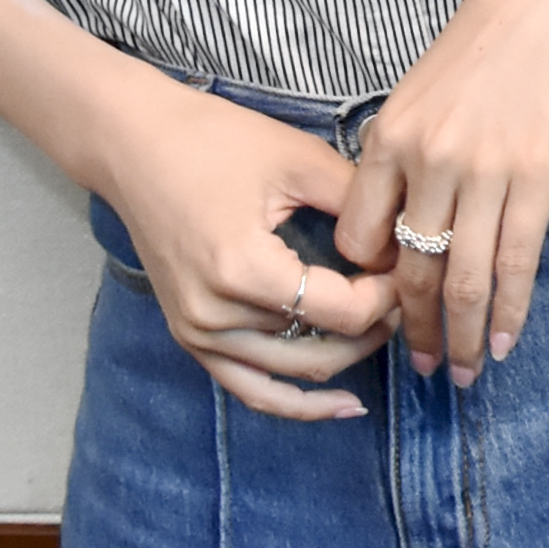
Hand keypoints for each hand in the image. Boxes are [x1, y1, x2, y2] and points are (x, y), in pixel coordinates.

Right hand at [96, 81, 397, 421]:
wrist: (136, 145)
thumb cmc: (215, 141)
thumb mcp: (299, 161)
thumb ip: (359, 206)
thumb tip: (407, 243)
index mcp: (244, 271)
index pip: (342, 311)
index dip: (389, 295)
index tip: (412, 264)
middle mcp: (215, 316)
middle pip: (321, 351)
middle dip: (376, 328)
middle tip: (409, 294)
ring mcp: (198, 333)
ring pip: (291, 375)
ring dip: (345, 359)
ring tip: (386, 330)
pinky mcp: (191, 336)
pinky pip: (250, 388)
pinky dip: (295, 402)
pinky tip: (342, 406)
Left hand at [343, 0, 548, 384]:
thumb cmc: (486, 41)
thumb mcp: (420, 90)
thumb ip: (402, 154)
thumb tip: (396, 219)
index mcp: (388, 139)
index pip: (361, 239)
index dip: (370, 284)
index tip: (385, 310)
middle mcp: (427, 161)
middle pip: (409, 271)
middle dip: (416, 332)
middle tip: (424, 371)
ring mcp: (482, 171)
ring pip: (463, 278)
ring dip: (463, 336)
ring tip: (465, 373)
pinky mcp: (535, 174)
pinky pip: (516, 260)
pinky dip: (511, 309)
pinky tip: (506, 340)